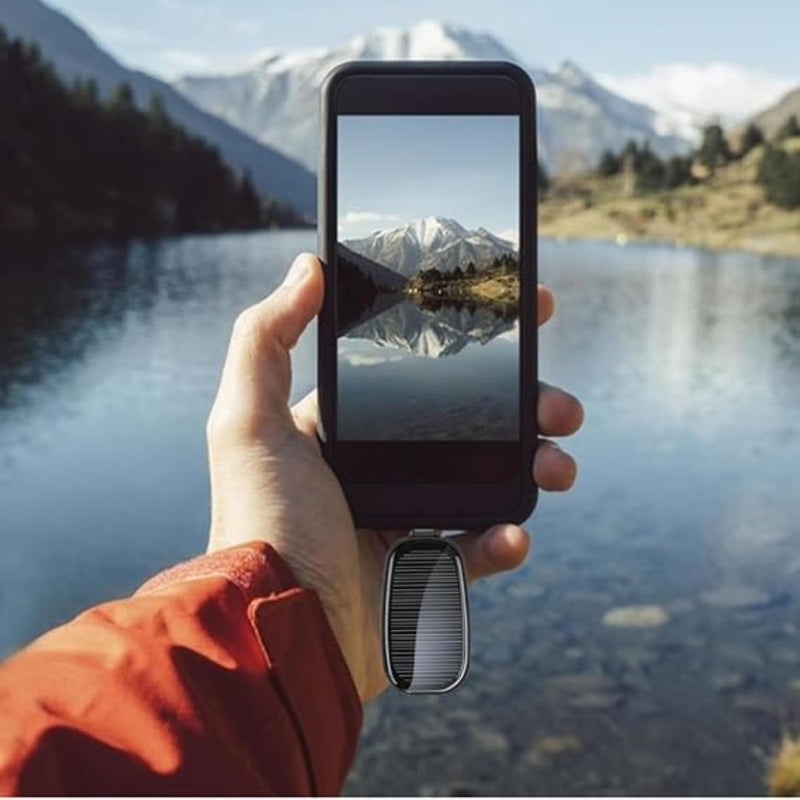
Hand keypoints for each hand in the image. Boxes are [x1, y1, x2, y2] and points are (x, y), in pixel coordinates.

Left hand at [206, 253, 582, 701]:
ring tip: (560, 466)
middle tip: (561, 406)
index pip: (418, 375)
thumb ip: (266, 339)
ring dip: (533, 468)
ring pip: (487, 482)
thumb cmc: (261, 525)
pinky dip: (505, 540)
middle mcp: (378, 471)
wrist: (277, 636)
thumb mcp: (247, 423)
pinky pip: (479, 549)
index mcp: (346, 432)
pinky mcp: (425, 573)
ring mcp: (405, 521)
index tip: (518, 319)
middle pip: (468, 427)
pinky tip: (515, 535)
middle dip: (524, 410)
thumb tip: (309, 265)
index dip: (468, 347)